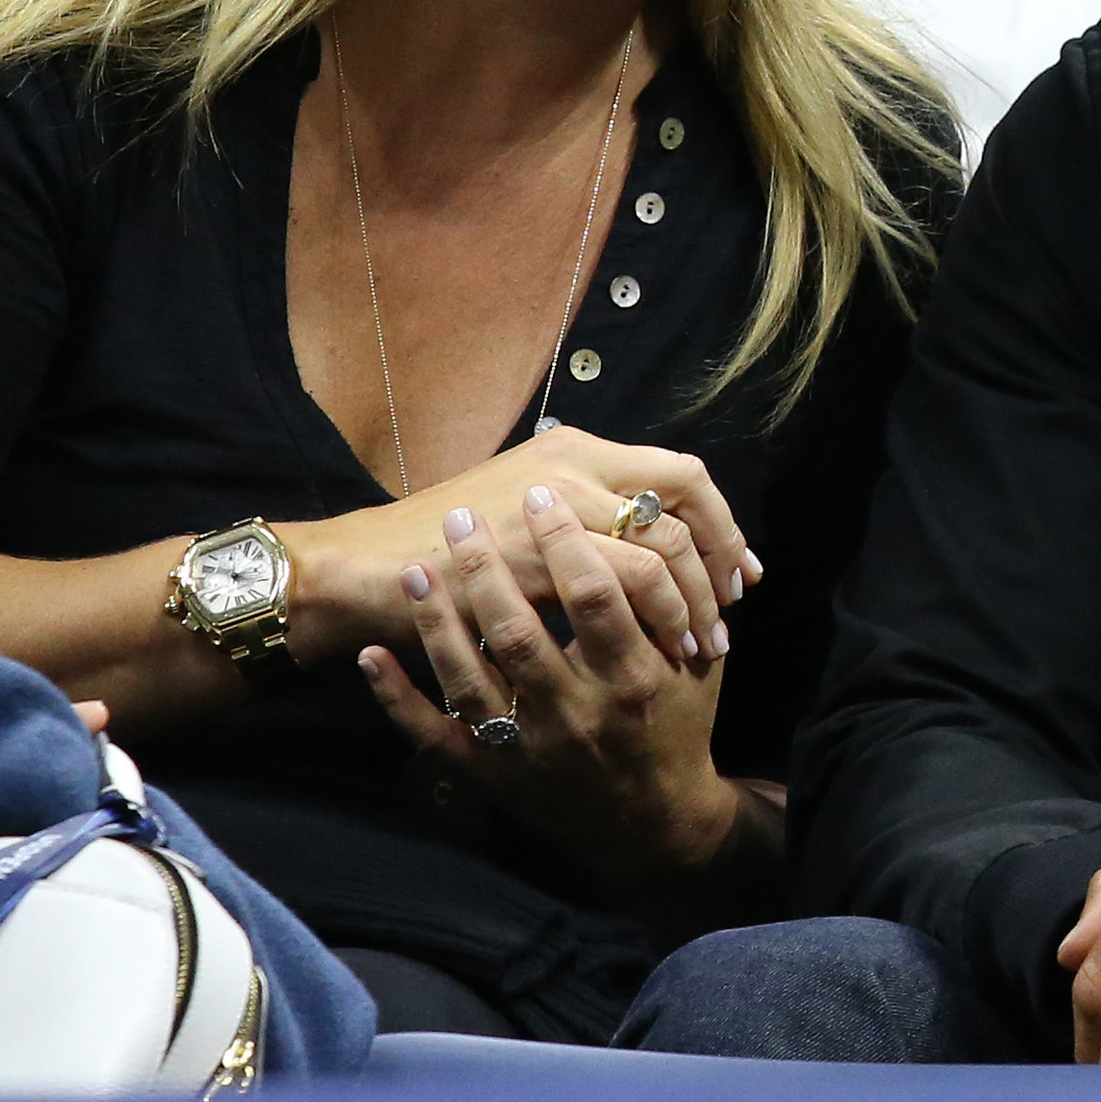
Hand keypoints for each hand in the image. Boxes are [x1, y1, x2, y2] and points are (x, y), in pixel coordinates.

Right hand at [283, 426, 756, 670]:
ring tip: (703, 640)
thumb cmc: (439, 547)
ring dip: (690, 598)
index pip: (681, 474)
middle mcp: (573, 466)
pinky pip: (621, 589)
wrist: (361, 568)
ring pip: (659, 551)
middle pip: (683, 506)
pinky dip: (655, 620)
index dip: (721, 522)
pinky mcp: (535, 561)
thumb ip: (580, 512)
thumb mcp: (519, 511)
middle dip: (718, 563)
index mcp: (574, 450)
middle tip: (733, 604)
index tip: (739, 568)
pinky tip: (665, 651)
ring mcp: (554, 511)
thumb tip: (653, 538)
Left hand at [357, 490, 738, 888]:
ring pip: (469, 678)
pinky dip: (398, 696)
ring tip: (415, 568)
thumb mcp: (699, 670)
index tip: (540, 494)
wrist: (650, 826)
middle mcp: (578, 713)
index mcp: (633, 678)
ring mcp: (528, 747)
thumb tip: (669, 529)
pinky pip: (434, 734)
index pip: (595, 595)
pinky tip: (370, 656)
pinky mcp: (491, 776)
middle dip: (488, 566)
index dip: (565, 540)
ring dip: (436, 620)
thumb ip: (684, 607)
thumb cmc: (676, 729)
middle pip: (520, 630)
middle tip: (462, 517)